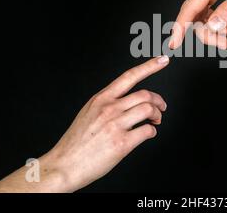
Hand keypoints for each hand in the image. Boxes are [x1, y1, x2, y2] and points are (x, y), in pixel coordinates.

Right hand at [0, 56, 169, 192]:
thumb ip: (107, 104)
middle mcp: (109, 109)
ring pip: (148, 110)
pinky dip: (152, 131)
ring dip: (157, 115)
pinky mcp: (122, 143)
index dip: (149, 67)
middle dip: (158, 100)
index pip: (129, 76)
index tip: (162, 60)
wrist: (64, 165)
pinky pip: (147, 131)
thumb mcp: (89, 112)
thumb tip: (128, 102)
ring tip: (155, 120)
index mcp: (101, 99)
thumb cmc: (76, 142)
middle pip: (145, 95)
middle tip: (162, 107)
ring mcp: (115, 125)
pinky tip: (147, 133)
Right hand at [169, 0, 226, 48]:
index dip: (180, 28)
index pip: (190, 8)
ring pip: (202, 11)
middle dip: (206, 32)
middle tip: (224, 44)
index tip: (173, 44)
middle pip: (195, 13)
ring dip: (212, 27)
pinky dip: (216, 19)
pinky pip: (208, 6)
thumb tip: (212, 26)